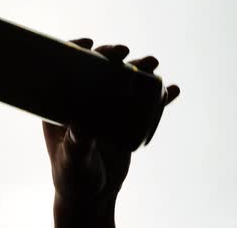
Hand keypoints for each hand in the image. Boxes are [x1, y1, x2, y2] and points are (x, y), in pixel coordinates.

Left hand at [43, 38, 179, 227]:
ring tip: (154, 64)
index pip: (67, 69)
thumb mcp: (73, 160)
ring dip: (140, 68)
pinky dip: (160, 96)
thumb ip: (77, 145)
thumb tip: (81, 126)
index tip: (89, 42)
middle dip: (113, 54)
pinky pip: (145, 104)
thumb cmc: (73, 177)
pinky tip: (173, 90)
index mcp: (63, 103)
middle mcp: (85, 100)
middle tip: (124, 52)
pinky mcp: (126, 120)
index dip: (76, 49)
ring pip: (124, 81)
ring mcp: (107, 107)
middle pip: (99, 68)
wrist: (93, 195)